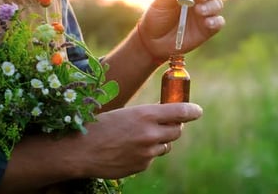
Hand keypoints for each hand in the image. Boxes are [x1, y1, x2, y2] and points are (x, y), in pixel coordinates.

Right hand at [69, 103, 202, 178]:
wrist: (80, 151)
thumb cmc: (100, 126)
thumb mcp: (125, 113)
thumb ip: (147, 116)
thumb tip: (166, 116)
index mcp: (145, 114)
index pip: (180, 111)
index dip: (192, 111)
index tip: (197, 111)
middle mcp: (150, 133)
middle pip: (177, 130)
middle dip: (175, 126)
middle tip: (168, 124)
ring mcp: (147, 152)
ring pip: (165, 145)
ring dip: (159, 141)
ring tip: (138, 138)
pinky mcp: (142, 166)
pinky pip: (152, 158)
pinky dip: (146, 154)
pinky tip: (128, 150)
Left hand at [138, 0, 224, 59]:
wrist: (154, 40)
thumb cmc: (158, 16)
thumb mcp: (162, 1)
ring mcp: (206, 12)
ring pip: (217, 4)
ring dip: (210, 6)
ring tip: (198, 11)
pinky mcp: (208, 28)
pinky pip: (219, 22)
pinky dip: (216, 21)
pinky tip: (207, 23)